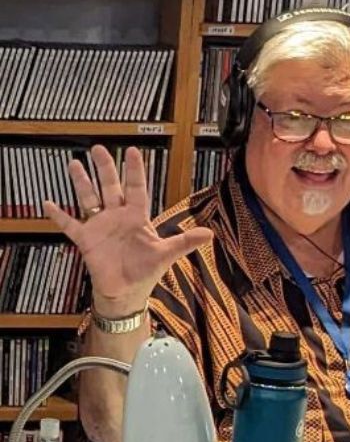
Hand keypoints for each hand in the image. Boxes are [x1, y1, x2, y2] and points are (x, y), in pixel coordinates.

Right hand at [43, 145, 212, 315]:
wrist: (126, 292)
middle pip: (110, 187)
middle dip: (105, 168)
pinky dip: (59, 215)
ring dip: (82, 183)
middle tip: (99, 148)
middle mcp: (118, 217)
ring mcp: (100, 226)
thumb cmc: (146, 272)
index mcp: (137, 217)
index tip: (132, 150)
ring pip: (89, 199)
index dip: (135, 170)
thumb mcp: (166, 254)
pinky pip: (69, 224)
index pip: (136, 188)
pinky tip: (48, 203)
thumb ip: (185, 242)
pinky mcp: (86, 240)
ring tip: (74, 164)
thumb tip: (209, 234)